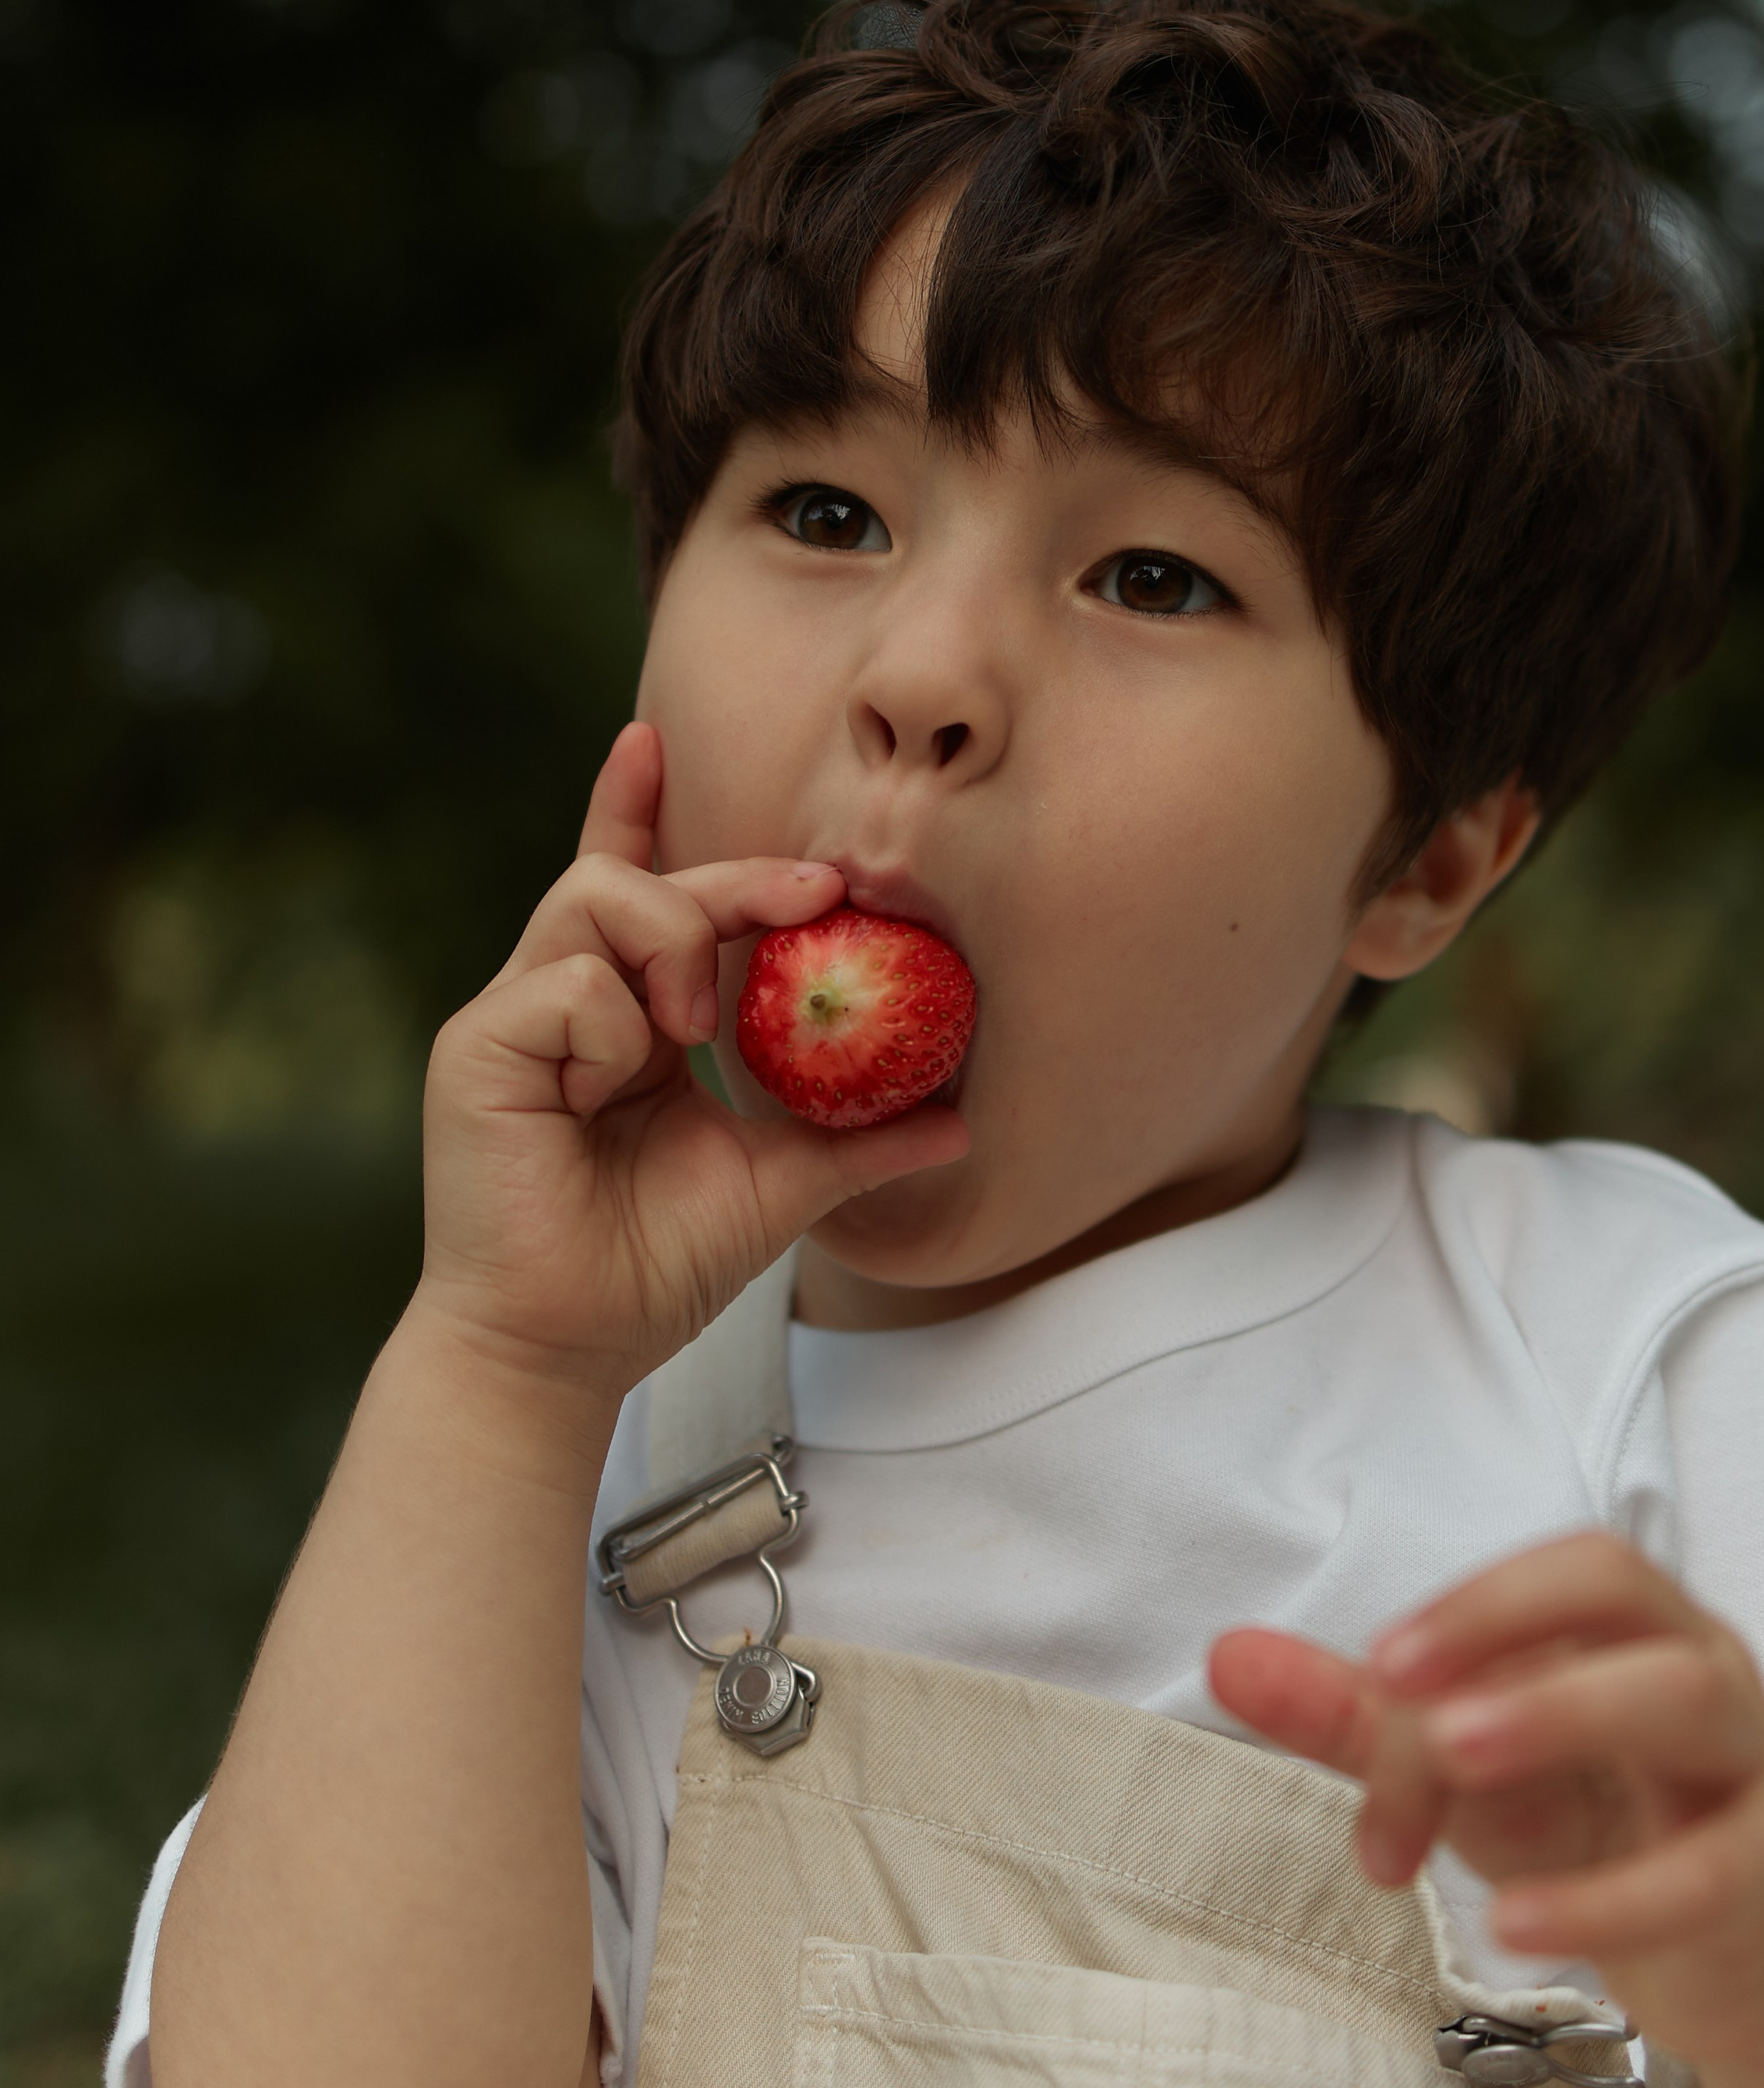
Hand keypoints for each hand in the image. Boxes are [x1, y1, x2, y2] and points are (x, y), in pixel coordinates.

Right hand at [416, 721, 967, 1404]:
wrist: (570, 1348)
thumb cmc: (655, 1266)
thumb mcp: (780, 1183)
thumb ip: (857, 1139)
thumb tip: (961, 1121)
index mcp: (618, 1017)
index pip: (624, 886)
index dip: (633, 810)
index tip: (656, 739)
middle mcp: (559, 1002)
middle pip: (632, 880)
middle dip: (732, 877)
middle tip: (814, 895)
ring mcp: (514, 1020)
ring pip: (592, 901)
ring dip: (673, 941)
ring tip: (695, 1024)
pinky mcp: (479, 1050)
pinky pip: (563, 983)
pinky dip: (611, 1022)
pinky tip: (617, 1082)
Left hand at [1209, 1534, 1763, 2070]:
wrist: (1749, 1951)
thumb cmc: (1594, 1823)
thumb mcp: (1467, 1771)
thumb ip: (1356, 1716)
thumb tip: (1224, 1657)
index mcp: (1626, 1624)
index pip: (1559, 1575)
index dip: (1473, 1605)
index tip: (1378, 1664)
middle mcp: (1698, 1666)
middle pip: (1627, 1598)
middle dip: (1506, 1630)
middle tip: (1399, 1691)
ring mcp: (1747, 1766)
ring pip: (1688, 1699)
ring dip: (1564, 1714)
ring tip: (1456, 1761)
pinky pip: (1702, 1874)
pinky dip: (1605, 1898)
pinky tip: (1512, 1927)